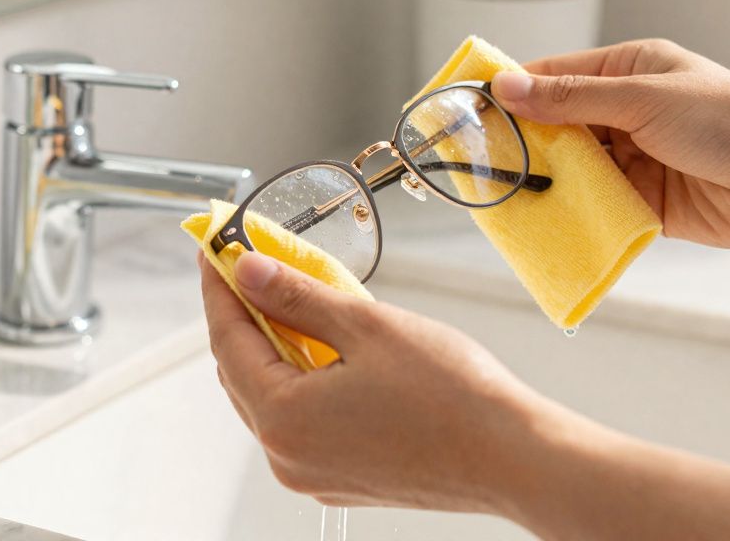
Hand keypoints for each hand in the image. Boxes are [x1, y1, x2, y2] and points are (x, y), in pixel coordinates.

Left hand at [199, 250, 553, 513]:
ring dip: (274, 346)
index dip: (219, 286)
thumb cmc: (454, 397)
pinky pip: (301, 420)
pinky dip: (301, 379)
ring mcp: (313, 473)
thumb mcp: (365, 326)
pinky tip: (325, 347)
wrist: (513, 457)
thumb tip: (248, 272)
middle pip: (241, 371)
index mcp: (284, 419)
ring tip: (292, 297)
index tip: (215, 250)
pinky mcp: (341, 478)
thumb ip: (297, 296)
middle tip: (251, 265)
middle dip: (244, 314)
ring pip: (270, 396)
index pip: (227, 339)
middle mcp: (287, 456)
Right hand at [492, 39, 729, 248]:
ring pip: (568, 167)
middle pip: (554, 124)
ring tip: (494, 190)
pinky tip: (536, 218)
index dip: (509, 90)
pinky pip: (591, 204)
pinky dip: (565, 210)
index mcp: (628, 71)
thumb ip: (572, 98)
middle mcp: (626, 112)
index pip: (553, 75)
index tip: (464, 105)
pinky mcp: (640, 202)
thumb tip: (506, 87)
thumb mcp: (644, 99)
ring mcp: (632, 159)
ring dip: (539, 178)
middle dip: (517, 140)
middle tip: (469, 157)